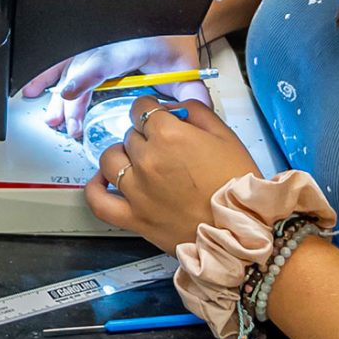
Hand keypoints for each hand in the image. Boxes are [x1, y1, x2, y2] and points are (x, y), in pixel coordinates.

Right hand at [17, 34, 205, 133]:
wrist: (166, 20)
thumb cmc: (171, 40)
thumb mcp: (184, 65)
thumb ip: (189, 91)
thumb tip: (194, 110)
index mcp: (129, 46)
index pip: (104, 62)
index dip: (85, 78)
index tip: (70, 94)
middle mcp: (107, 45)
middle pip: (81, 71)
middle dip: (70, 101)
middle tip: (67, 126)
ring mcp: (95, 47)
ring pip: (68, 68)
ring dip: (53, 92)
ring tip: (48, 116)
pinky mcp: (88, 51)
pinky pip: (63, 62)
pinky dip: (46, 75)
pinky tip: (33, 88)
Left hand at [85, 100, 258, 252]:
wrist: (243, 231)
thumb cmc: (238, 185)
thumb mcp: (226, 136)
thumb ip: (196, 112)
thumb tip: (174, 106)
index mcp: (168, 135)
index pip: (143, 108)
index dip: (151, 111)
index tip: (157, 117)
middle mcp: (147, 160)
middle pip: (130, 134)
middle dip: (145, 136)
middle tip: (163, 148)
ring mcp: (136, 190)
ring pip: (110, 160)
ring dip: (122, 156)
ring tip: (137, 162)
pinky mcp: (133, 217)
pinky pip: (98, 200)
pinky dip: (95, 188)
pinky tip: (103, 181)